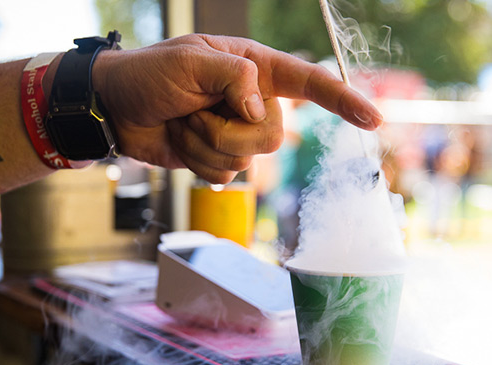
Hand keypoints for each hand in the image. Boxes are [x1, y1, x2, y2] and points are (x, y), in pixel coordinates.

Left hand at [93, 34, 382, 183]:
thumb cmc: (149, 74)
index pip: (308, 83)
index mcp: (254, 70)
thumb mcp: (190, 60)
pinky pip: (226, 176)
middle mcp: (252, 103)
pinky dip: (198, 163)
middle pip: (274, 136)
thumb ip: (235, 77)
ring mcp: (236, 133)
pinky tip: (182, 143)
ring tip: (184, 123)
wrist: (117, 108)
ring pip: (248, 160)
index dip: (342, 99)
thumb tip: (261, 110)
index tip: (373, 118)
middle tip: (197, 112)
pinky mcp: (219, 158)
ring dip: (207, 145)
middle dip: (230, 132)